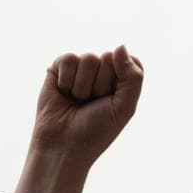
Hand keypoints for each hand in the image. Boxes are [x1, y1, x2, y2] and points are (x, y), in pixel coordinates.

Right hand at [15, 45, 142, 192]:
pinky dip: (67, 80)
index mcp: (121, 82)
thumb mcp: (124, 107)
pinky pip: (69, 59)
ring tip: (77, 101)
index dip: (122, 79)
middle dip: (101, 84)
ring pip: (89, 58)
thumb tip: (118, 47)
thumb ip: (133, 77)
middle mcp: (101, 73)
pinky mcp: (59, 68)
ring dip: (83, 86)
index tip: (113, 100)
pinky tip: (64, 93)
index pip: (131, 61)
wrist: (64, 145)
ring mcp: (80, 70)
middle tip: (92, 103)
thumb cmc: (96, 131)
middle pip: (109, 58)